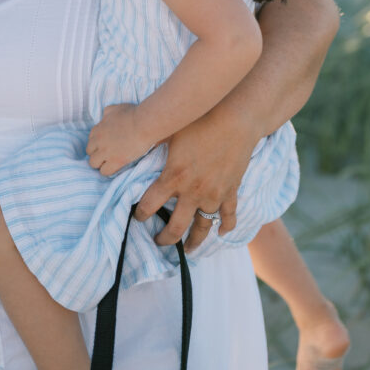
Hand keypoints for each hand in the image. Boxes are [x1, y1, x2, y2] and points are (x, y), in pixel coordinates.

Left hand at [86, 103, 149, 175]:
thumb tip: (104, 115)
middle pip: (89, 152)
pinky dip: (108, 170)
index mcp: (99, 128)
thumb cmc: (134, 114)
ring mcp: (106, 151)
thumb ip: (108, 111)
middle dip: (97, 153)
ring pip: (93, 163)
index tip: (105, 145)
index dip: (98, 143)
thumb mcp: (117, 108)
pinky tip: (116, 167)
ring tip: (110, 163)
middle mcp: (99, 140)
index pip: (90, 139)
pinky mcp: (115, 161)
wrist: (144, 124)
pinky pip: (104, 171)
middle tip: (107, 155)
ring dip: (100, 163)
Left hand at [134, 103, 256, 250]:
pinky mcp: (231, 191)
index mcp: (173, 176)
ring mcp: (214, 194)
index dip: (140, 214)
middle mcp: (192, 191)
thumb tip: (134, 144)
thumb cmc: (200, 120)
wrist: (235, 119)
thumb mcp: (171, 132)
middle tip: (158, 242)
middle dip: (165, 239)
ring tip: (187, 249)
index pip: (149, 204)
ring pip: (203, 227)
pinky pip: (228, 216)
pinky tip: (221, 233)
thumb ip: (154, 143)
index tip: (137, 217)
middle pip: (175, 227)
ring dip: (194, 241)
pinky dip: (226, 227)